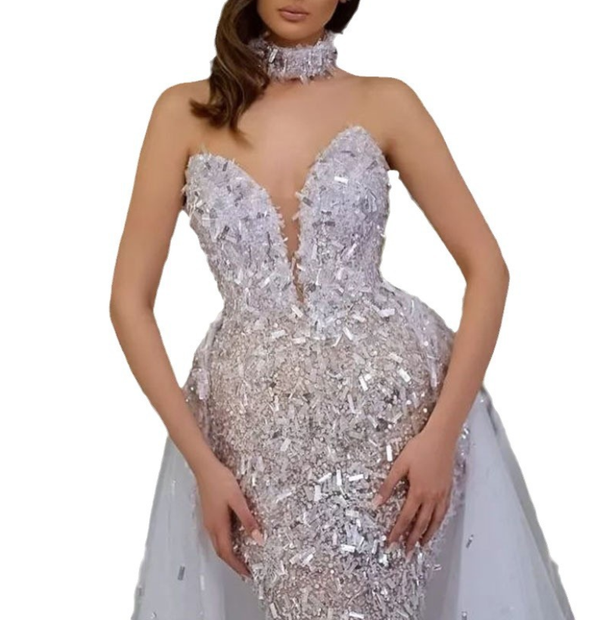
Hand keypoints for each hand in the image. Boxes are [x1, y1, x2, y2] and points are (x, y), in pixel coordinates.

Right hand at [195, 457, 264, 578]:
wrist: (205, 468)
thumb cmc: (220, 481)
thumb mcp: (238, 500)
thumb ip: (248, 520)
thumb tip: (258, 539)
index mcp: (219, 525)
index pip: (227, 553)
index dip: (237, 566)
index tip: (247, 574)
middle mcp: (211, 526)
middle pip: (221, 551)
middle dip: (232, 563)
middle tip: (244, 569)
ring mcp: (208, 520)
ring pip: (217, 543)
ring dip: (228, 553)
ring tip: (240, 557)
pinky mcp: (209, 514)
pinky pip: (216, 534)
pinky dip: (224, 542)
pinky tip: (231, 537)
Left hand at [372, 426, 455, 557]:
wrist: (441, 438)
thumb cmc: (419, 449)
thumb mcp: (399, 465)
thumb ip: (388, 485)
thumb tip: (376, 502)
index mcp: (418, 492)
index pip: (405, 518)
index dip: (397, 532)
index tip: (390, 543)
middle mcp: (431, 497)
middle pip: (421, 524)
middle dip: (412, 540)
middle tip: (406, 553)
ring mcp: (442, 494)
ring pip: (435, 521)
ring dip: (428, 535)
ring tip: (422, 545)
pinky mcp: (448, 489)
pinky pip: (444, 511)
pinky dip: (439, 522)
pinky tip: (436, 524)